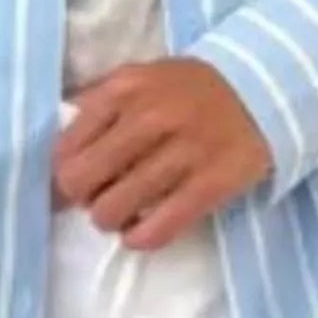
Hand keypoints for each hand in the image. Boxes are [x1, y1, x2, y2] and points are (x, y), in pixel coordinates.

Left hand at [53, 60, 272, 250]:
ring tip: (120, 214)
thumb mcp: (138, 79)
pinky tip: (139, 232)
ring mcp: (182, 152)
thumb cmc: (186, 90)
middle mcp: (149, 117)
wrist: (259, 91)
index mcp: (124, 89)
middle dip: (80, 198)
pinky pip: (158, 228)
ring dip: (108, 219)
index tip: (71, 183)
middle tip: (95, 198)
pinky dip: (139, 238)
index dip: (61, 172)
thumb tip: (58, 149)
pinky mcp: (211, 184)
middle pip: (81, 180)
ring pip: (113, 209)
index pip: (66, 146)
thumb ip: (97, 104)